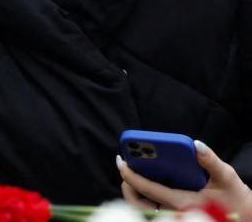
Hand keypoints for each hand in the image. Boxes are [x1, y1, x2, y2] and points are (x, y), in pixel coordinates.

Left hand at [118, 141, 251, 217]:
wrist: (246, 218)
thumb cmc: (236, 199)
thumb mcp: (226, 177)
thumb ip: (210, 161)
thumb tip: (195, 144)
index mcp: (182, 202)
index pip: (148, 189)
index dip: (131, 175)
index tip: (121, 161)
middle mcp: (174, 211)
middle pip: (139, 203)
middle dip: (127, 184)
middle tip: (125, 165)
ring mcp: (174, 214)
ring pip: (144, 207)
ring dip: (135, 190)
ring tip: (134, 170)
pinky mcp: (176, 214)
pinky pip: (153, 207)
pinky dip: (146, 194)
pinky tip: (149, 177)